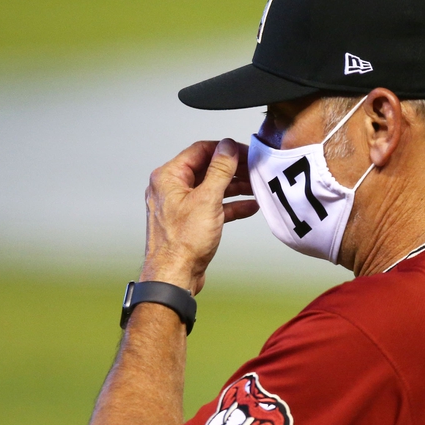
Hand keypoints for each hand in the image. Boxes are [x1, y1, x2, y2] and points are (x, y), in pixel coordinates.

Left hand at [141, 138, 258, 294]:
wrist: (174, 276)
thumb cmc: (182, 243)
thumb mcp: (207, 200)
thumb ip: (219, 171)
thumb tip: (227, 147)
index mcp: (169, 177)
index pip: (200, 151)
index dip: (225, 150)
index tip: (245, 153)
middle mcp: (172, 189)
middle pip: (207, 169)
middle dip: (233, 170)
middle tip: (254, 170)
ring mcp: (181, 206)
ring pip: (212, 188)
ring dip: (234, 187)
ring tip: (255, 187)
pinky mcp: (190, 222)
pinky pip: (213, 206)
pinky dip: (230, 205)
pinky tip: (249, 207)